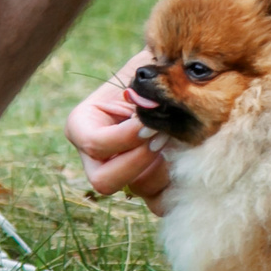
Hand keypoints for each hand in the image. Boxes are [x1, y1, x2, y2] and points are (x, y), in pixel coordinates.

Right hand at [65, 49, 171, 212]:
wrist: (178, 78)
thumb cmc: (157, 68)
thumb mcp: (144, 68)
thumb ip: (144, 86)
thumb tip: (152, 104)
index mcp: (83, 125)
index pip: (94, 144)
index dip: (125, 137)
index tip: (150, 122)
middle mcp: (95, 157)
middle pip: (104, 181)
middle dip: (139, 161)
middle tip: (164, 138)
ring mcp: (122, 174)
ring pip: (136, 191)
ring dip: (163, 168)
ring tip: (178, 141)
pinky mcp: (148, 186)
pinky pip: (159, 202)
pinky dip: (176, 185)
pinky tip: (187, 159)